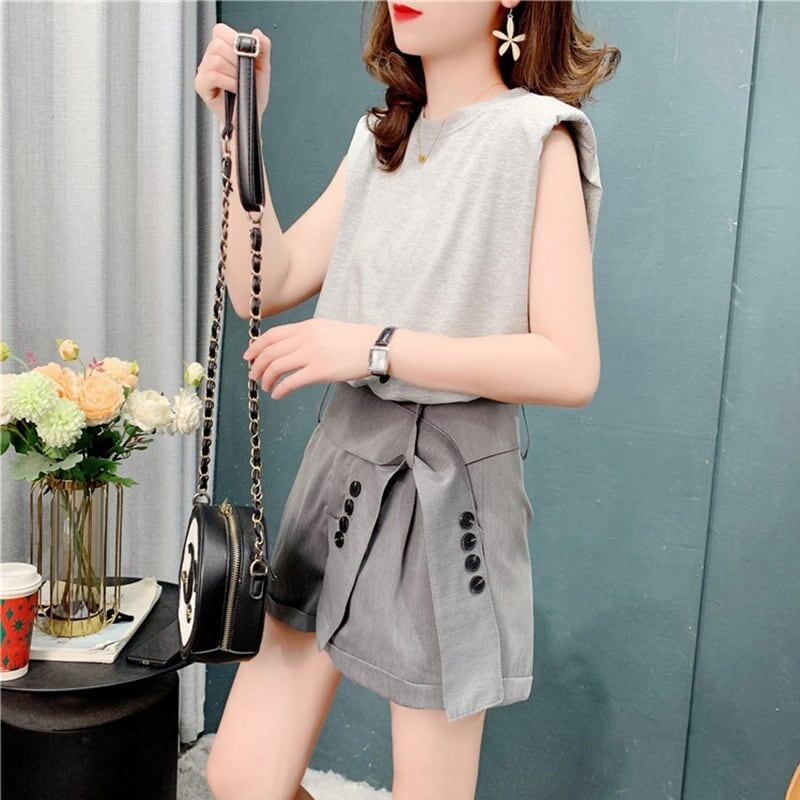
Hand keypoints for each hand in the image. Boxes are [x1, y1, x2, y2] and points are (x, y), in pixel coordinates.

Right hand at [194, 22, 270, 126]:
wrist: (250, 116)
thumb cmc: (253, 94)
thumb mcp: (263, 68)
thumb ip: (263, 48)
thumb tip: (257, 33)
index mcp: (221, 49)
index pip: (219, 30)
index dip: (234, 40)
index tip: (245, 55)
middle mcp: (210, 57)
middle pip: (217, 44)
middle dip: (236, 59)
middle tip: (244, 74)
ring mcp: (203, 71)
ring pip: (216, 60)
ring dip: (234, 73)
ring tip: (240, 84)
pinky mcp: (201, 84)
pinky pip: (213, 75)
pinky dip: (228, 82)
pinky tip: (235, 88)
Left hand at [242, 319, 383, 398]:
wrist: (374, 347)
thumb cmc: (355, 340)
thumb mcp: (327, 328)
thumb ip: (307, 335)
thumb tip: (291, 347)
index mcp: (306, 327)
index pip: (272, 335)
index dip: (256, 347)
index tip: (248, 356)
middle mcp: (305, 338)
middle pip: (270, 352)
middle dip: (257, 365)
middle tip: (254, 375)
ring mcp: (311, 355)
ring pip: (276, 367)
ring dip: (266, 378)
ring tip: (265, 386)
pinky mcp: (318, 371)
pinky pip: (290, 382)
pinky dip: (279, 389)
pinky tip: (277, 394)